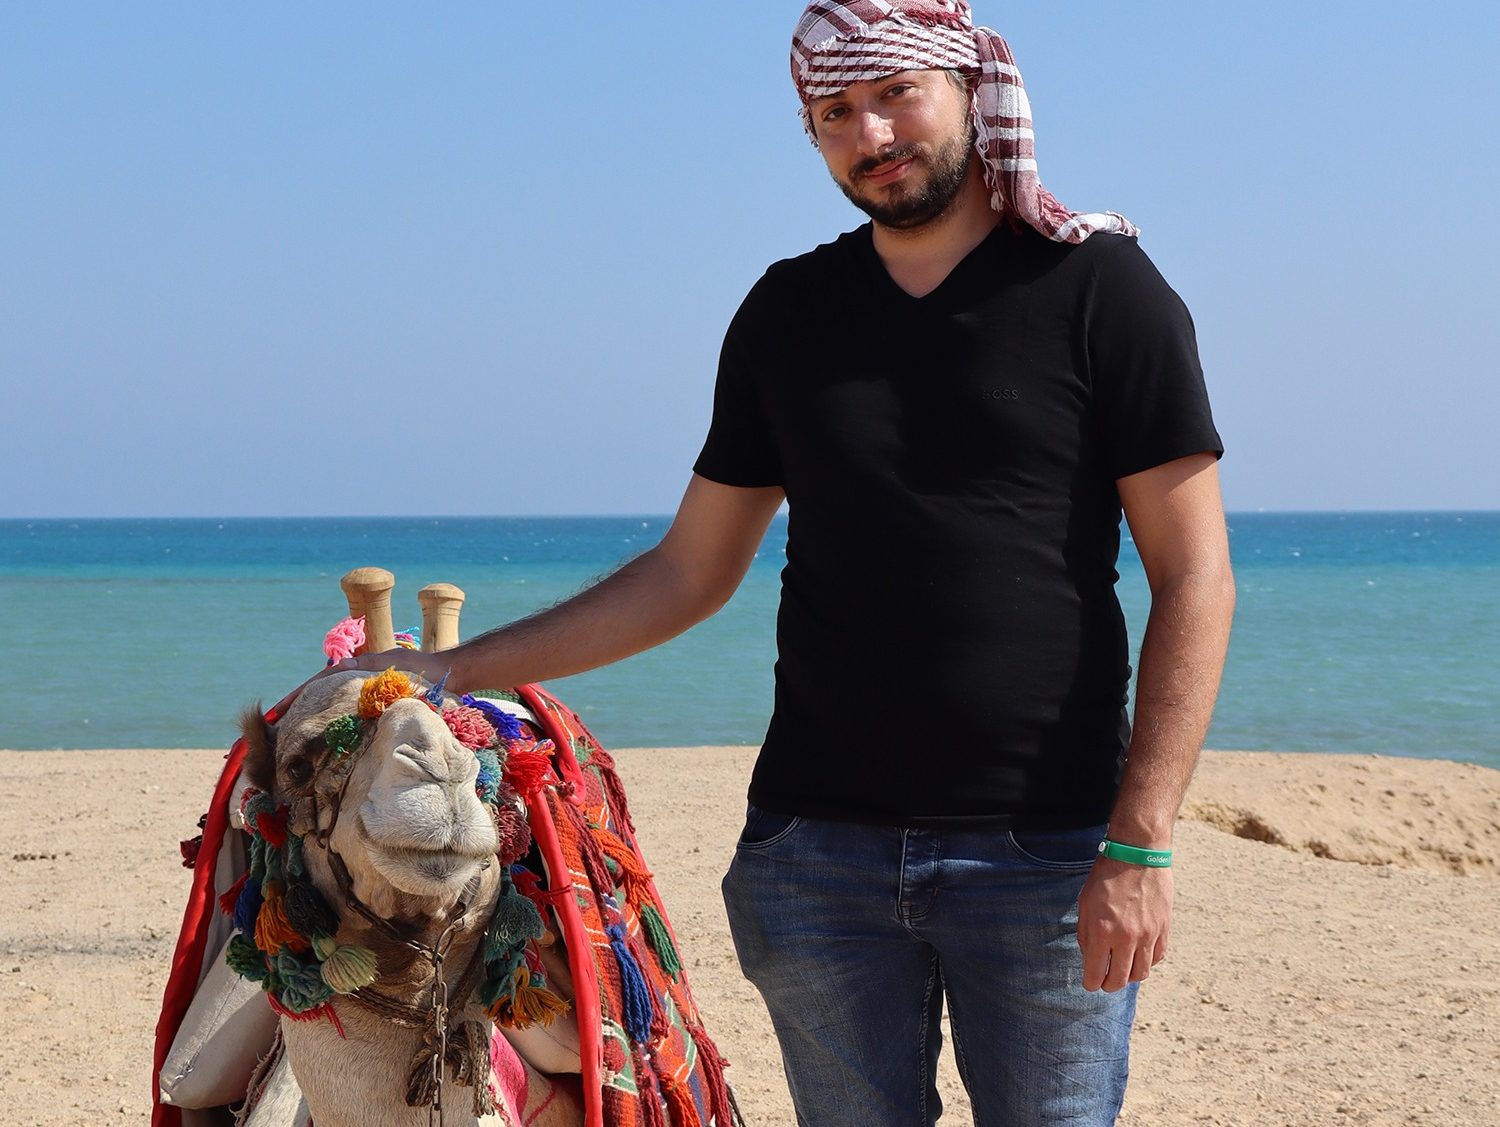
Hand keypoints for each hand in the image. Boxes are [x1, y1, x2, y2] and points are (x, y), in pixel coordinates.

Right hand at [265, 648, 457, 718]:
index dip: (295, 697)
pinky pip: (345, 714)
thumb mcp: (394, 662)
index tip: (275, 712)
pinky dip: (330, 723)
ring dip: (308, 717)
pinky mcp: (373, 704)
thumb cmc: (422, 668)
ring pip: (328, 706)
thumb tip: (340, 662)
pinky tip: (320, 738)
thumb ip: (368, 663)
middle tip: (272, 728)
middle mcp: (354, 680)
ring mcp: (362, 692)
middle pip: (316, 695)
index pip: (317, 683)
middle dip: (294, 709)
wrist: (446, 674)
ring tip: (287, 736)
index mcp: (354, 669)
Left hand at [1076, 859, 1172, 991]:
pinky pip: (1156, 958)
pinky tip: (1138, 954)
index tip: (1089, 983)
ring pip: (1140, 974)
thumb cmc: (1105, 877)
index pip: (1096, 974)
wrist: (1137, 854)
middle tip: (1104, 981)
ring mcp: (1148, 935)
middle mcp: (1126, 937)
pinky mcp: (1164, 929)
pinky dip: (1146, 962)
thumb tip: (1089, 959)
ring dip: (1129, 976)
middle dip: (1108, 985)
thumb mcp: (1085, 903)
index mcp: (1101, 931)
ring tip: (1121, 969)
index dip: (1090, 984)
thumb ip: (1085, 934)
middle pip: (1119, 980)